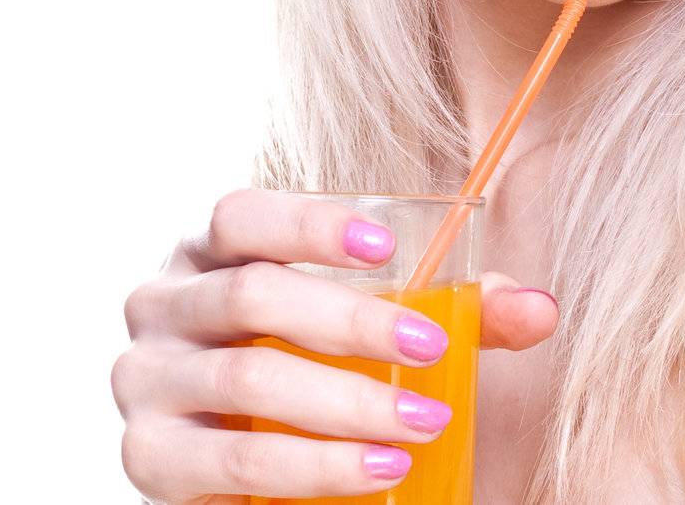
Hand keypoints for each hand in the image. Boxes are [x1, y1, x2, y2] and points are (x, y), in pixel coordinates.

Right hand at [111, 188, 559, 503]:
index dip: (309, 223)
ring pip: (244, 377)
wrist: (240, 467)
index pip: (240, 214)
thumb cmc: (308, 375)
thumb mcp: (368, 334)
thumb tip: (540, 308)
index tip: (387, 247)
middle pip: (251, 291)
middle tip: (431, 349)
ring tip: (419, 422)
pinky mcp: (148, 455)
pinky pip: (230, 461)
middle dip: (350, 322)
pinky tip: (376, 470)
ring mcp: (144, 379)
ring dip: (343, 402)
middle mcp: (161, 303)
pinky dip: (312, 466)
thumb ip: (451, 314)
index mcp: (205, 252)